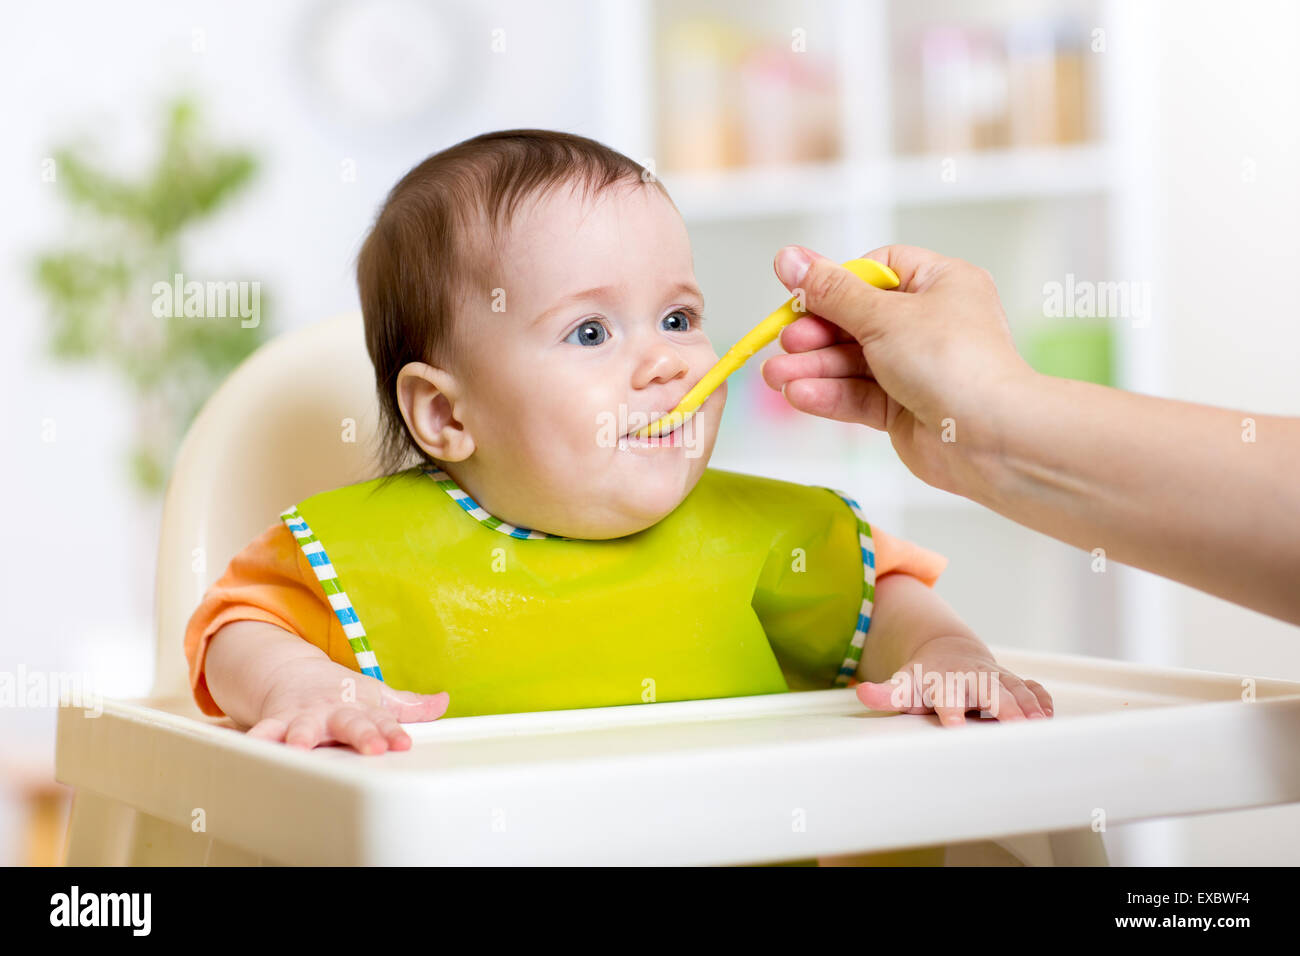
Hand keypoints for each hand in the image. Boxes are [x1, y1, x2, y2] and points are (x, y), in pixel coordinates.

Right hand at [247, 656, 449, 754]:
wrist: (296, 673)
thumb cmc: (342, 693)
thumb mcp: (378, 696)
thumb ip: (409, 706)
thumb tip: (442, 703)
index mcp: (361, 707)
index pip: (383, 721)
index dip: (394, 732)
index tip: (403, 744)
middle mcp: (333, 711)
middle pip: (350, 723)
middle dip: (361, 735)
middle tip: (372, 747)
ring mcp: (305, 716)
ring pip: (303, 728)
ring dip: (303, 737)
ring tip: (301, 748)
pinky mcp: (277, 722)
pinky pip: (264, 732)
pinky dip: (257, 740)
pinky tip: (251, 750)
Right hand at [761, 244, 1036, 496]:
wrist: (990, 437)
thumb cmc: (952, 362)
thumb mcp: (883, 316)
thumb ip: (830, 291)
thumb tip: (788, 257)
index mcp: (940, 284)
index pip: (877, 270)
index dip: (837, 283)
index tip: (805, 296)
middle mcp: (930, 323)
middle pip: (857, 319)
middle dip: (816, 334)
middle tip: (784, 343)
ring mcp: (917, 368)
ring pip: (853, 362)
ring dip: (813, 368)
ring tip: (776, 377)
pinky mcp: (905, 409)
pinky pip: (860, 395)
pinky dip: (830, 394)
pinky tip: (799, 395)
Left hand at [854, 635, 1053, 727]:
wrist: (946, 652)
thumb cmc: (923, 678)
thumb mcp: (903, 685)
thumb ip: (885, 693)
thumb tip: (862, 693)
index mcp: (944, 682)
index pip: (947, 696)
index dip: (951, 710)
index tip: (955, 725)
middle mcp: (973, 678)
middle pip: (990, 691)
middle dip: (1004, 707)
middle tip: (1015, 727)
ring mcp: (995, 678)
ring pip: (1015, 689)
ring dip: (1028, 706)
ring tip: (1040, 726)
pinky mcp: (1011, 681)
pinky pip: (1031, 688)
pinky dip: (1042, 699)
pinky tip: (1049, 715)